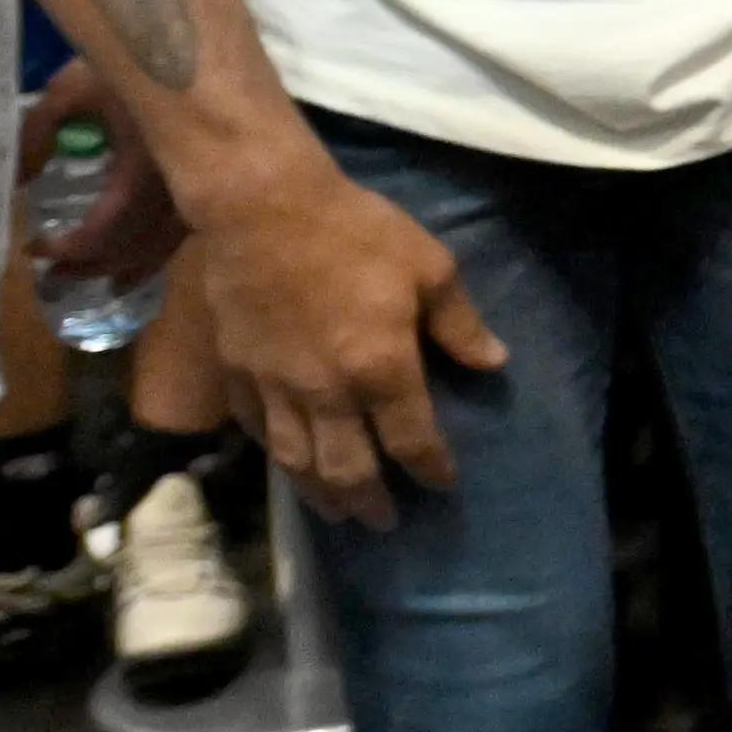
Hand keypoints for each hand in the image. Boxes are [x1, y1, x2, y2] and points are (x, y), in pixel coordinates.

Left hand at [19, 56, 189, 282]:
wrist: (187, 35)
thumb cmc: (126, 60)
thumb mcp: (69, 90)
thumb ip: (36, 135)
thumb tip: (17, 182)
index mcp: (143, 169)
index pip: (105, 230)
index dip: (69, 248)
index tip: (34, 248)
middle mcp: (178, 187)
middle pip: (136, 249)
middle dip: (93, 267)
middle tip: (56, 276)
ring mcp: (200, 185)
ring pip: (166, 246)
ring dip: (130, 267)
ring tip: (103, 283)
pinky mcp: (212, 178)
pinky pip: (183, 230)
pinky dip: (157, 251)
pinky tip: (144, 257)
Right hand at [189, 159, 503, 526]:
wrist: (261, 208)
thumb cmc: (356, 231)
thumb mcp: (429, 266)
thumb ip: (459, 323)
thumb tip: (493, 363)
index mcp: (381, 368)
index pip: (411, 439)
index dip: (429, 468)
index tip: (442, 484)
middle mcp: (327, 392)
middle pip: (348, 468)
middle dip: (370, 501)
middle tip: (383, 523)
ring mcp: (276, 387)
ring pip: (298, 462)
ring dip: (321, 495)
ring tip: (337, 515)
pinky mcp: (238, 374)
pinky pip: (258, 431)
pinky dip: (276, 457)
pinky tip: (287, 467)